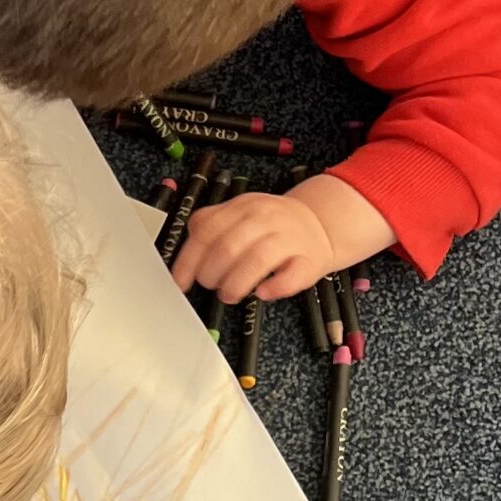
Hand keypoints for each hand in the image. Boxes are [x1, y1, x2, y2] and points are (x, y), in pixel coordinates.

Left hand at [171, 172, 390, 304]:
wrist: (320, 224)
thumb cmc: (271, 227)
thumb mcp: (238, 216)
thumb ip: (210, 229)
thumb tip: (184, 261)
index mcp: (242, 207)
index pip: (207, 230)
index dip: (189, 260)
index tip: (180, 282)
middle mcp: (265, 218)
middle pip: (229, 246)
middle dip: (211, 274)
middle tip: (211, 285)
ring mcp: (289, 238)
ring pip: (257, 259)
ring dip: (236, 284)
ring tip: (229, 294)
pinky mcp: (310, 260)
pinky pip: (290, 276)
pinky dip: (273, 288)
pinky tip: (262, 292)